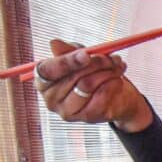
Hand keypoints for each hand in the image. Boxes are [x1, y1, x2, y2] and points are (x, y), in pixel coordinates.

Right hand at [33, 39, 152, 131]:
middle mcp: (51, 99)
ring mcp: (67, 111)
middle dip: (95, 62)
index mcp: (43, 80)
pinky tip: (117, 79)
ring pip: (87, 85)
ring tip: (117, 65)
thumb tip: (54, 43)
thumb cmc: (92, 73)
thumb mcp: (80, 57)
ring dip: (106, 72)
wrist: (116, 96)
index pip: (47, 70)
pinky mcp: (86, 117)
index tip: (85, 55)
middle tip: (111, 56)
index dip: (66, 61)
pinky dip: (113, 84)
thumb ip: (68, 51)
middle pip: (72, 76)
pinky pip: (101, 96)